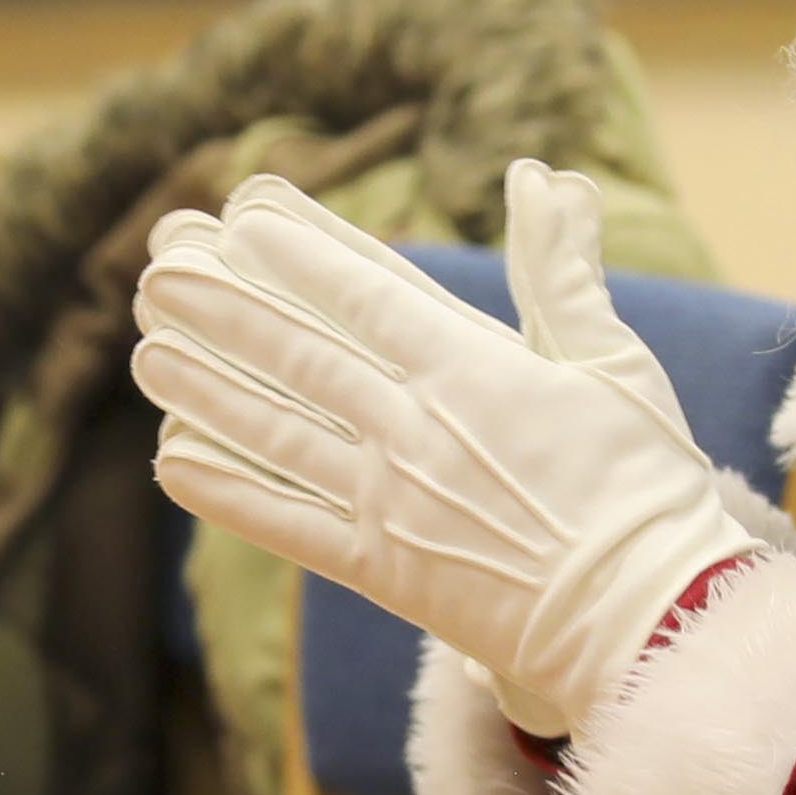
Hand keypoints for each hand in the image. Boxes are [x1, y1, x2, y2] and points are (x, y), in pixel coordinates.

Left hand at [127, 168, 772, 734]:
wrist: (650, 619)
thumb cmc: (644, 486)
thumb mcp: (615, 361)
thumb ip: (562, 269)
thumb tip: (537, 175)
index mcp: (476, 371)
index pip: (367, 292)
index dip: (298, 249)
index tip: (240, 210)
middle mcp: (419, 431)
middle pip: (301, 355)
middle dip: (224, 308)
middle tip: (157, 269)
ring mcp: (394, 503)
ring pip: (280, 432)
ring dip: (206, 389)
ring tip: (146, 351)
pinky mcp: (384, 571)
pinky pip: (289, 525)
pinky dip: (230, 493)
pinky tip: (173, 462)